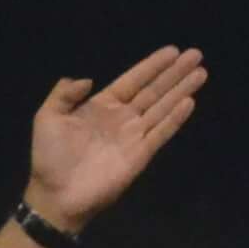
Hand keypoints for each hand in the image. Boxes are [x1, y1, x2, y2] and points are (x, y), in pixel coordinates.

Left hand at [25, 46, 206, 229]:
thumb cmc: (49, 157)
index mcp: (101, 106)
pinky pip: (161, 133)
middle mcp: (122, 118)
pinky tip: (189, 101)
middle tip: (196, 54)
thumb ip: (64, 93)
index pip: (133, 80)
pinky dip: (175, 118)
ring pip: (162, 107)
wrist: (56, 195)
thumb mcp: (47, 117)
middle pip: (154, 90)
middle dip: (175, 73)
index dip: (152, 66)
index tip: (172, 51)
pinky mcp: (140, 155)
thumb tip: (88, 79)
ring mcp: (133, 136)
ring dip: (181, 90)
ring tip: (201, 73)